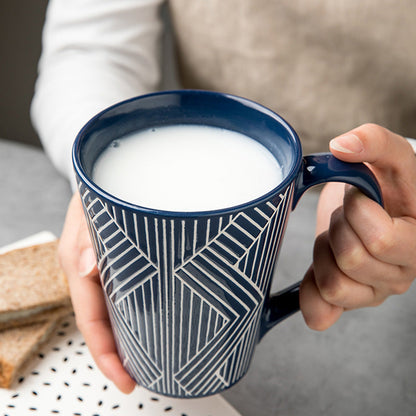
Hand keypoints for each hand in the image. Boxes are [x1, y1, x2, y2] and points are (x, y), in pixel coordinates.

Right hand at [59, 192, 135, 392]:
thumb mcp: (89, 204)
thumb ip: (85, 234)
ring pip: (114, 312)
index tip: (126, 379)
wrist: (111, 174)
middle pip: (102, 323)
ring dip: (128, 339)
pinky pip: (124, 296)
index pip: (91, 318)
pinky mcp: (119, 265)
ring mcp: (104, 271)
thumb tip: (87, 268)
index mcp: (79, 263)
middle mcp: (90, 274)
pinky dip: (135, 315)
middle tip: (141, 378)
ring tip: (152, 360)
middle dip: (119, 354)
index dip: (106, 352)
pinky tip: (151, 323)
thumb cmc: (101, 187)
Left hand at [300, 124, 415, 329]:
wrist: (374, 206)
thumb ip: (373, 142)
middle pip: (352, 259)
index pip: (380, 240)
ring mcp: (374, 293)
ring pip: (333, 283)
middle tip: (345, 217)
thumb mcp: (388, 157)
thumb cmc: (384, 185)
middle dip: (338, 228)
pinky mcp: (346, 304)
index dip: (357, 211)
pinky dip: (310, 291)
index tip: (358, 196)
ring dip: (324, 253)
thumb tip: (342, 146)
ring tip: (335, 236)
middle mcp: (401, 274)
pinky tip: (319, 268)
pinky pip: (320, 310)